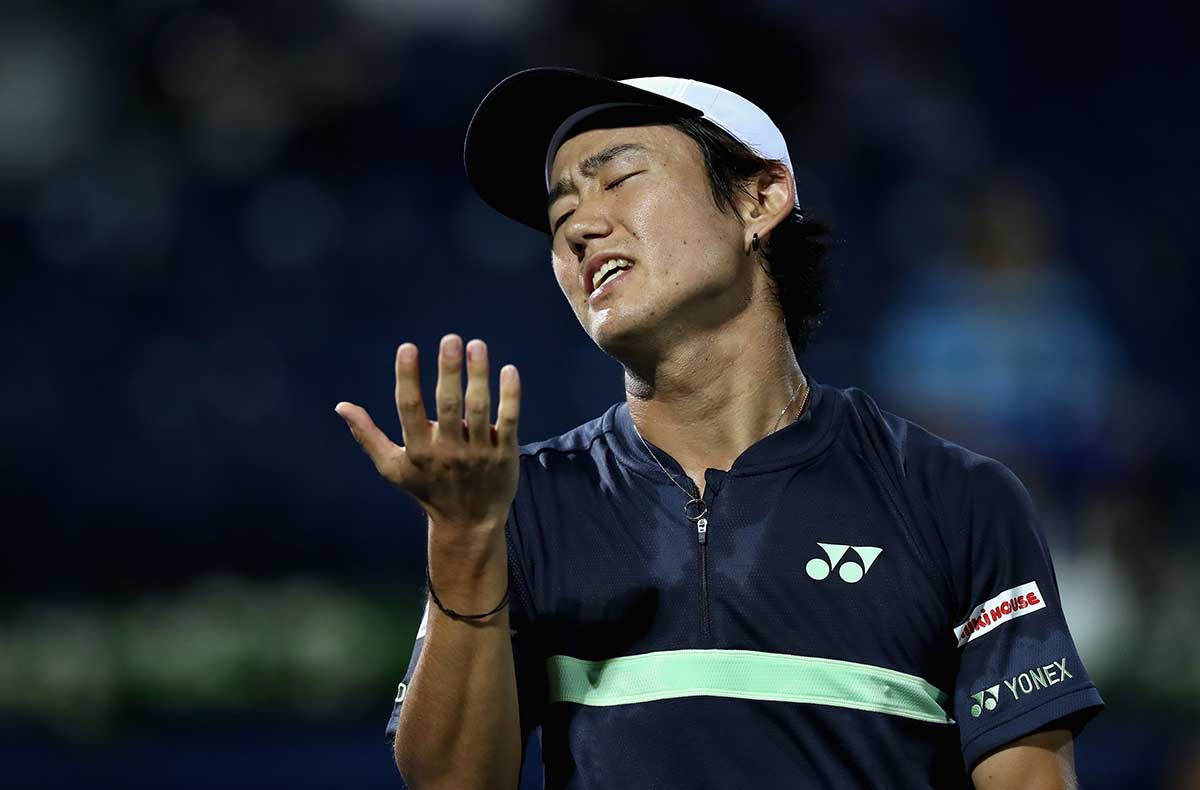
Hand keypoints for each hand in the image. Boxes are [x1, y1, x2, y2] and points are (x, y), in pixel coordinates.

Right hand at [335, 334, 520, 530]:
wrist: (469, 524)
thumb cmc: (427, 490)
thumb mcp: (393, 467)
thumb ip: (367, 435)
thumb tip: (341, 406)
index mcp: (418, 450)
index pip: (410, 409)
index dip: (408, 377)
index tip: (408, 347)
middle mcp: (447, 451)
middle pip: (448, 405)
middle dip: (448, 371)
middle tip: (450, 339)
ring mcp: (478, 453)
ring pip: (479, 409)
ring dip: (478, 375)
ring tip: (477, 345)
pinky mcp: (504, 455)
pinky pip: (508, 421)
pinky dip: (510, 396)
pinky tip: (508, 370)